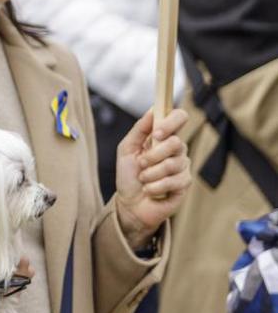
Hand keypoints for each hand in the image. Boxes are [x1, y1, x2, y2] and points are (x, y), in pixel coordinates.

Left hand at [113, 107, 191, 250]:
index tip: (157, 132)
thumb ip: (139, 129)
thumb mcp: (127, 149)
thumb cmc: (129, 175)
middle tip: (141, 164)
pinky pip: (173, 181)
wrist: (130, 204)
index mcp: (163, 137)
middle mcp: (177, 150)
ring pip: (172, 164)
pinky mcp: (185, 184)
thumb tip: (152, 109)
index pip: (180, 117)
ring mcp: (183, 167)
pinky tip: (149, 190)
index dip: (172, 121)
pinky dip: (154, 186)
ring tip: (143, 179)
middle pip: (176, 142)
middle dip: (152, 155)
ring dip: (150, 173)